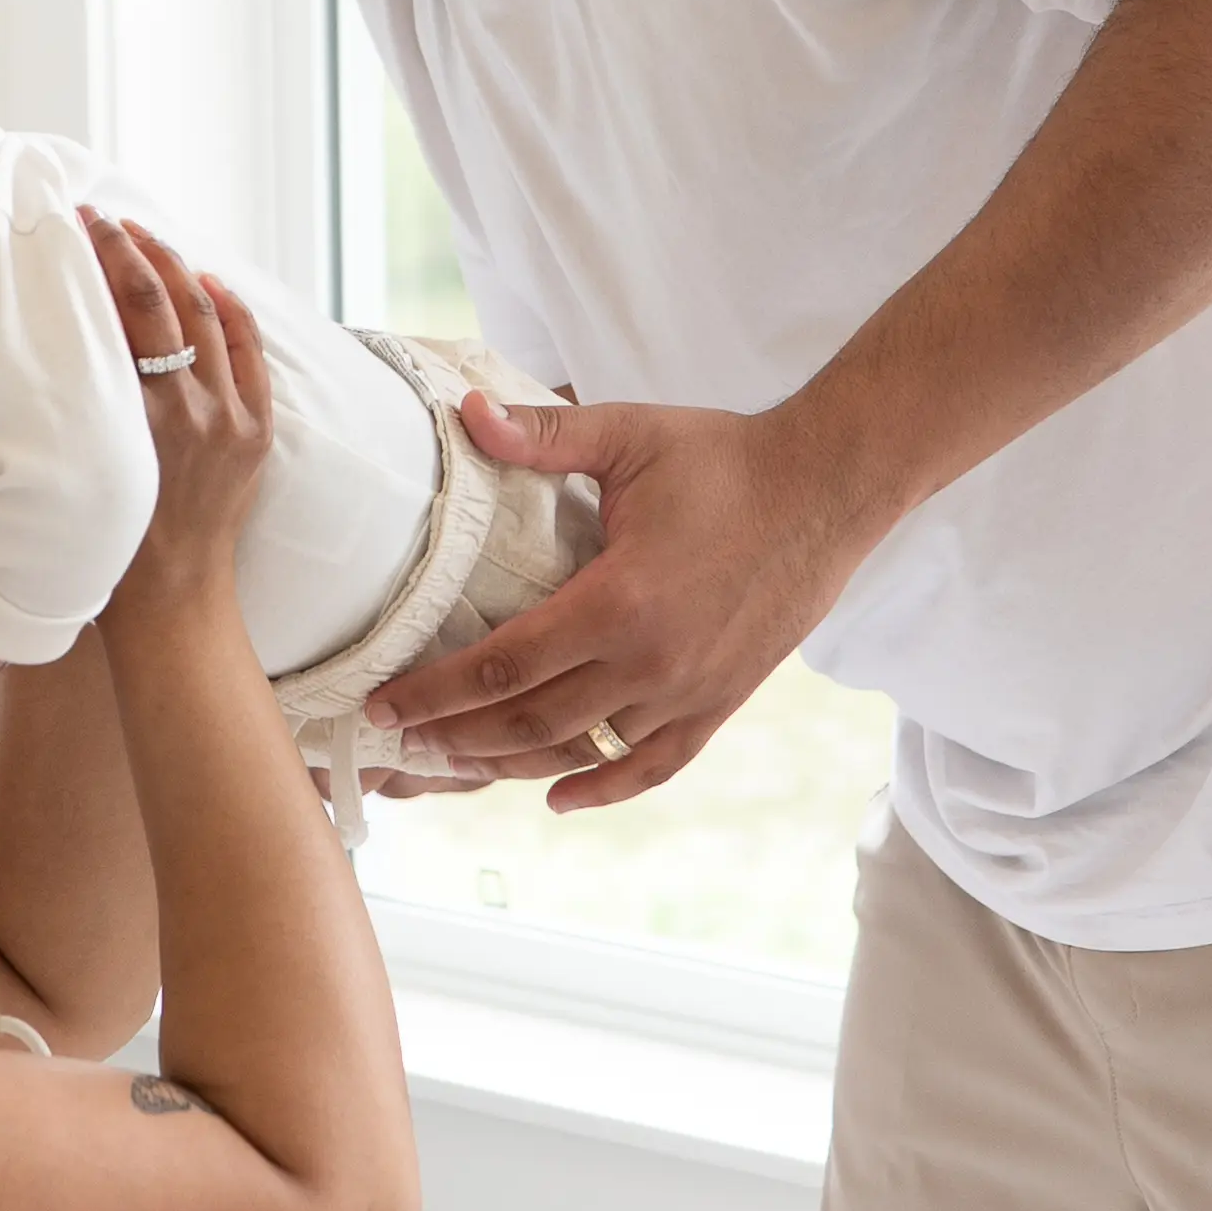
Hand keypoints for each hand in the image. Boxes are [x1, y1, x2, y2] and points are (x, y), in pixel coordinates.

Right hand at [84, 212, 273, 609]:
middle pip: (160, 298)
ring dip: (176, 267)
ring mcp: (228, 419)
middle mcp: (185, 410)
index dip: (101, 256)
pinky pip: (248, 351)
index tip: (79, 224)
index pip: (118, 309)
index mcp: (132, 418)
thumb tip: (60, 331)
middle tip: (103, 220)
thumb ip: (76, 401)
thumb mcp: (78, 460)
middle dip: (130, 247)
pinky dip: (229, 308)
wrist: (170, 598)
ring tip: (147, 239)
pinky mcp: (255, 432)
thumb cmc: (105, 541)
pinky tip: (207, 281)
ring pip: (207, 315)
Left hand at [368, 393, 861, 812]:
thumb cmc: (725, 459)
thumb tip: (465, 413)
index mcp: (617, 602)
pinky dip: (603, 788)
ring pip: (582, 751)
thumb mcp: (628, 434)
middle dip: (455, 736)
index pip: (502, 667)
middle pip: (529, 722)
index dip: (435, 693)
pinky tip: (559, 797)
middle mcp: (650, 664)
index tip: (384, 704)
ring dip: (513, 764)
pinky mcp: (721, 702)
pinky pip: (654, 765)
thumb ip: (543, 434)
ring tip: (456, 762)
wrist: (828, 489)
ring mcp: (688, 691)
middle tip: (400, 741)